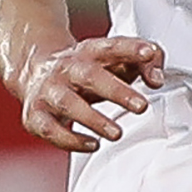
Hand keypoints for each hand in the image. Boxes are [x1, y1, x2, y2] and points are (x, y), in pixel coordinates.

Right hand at [16, 35, 166, 151]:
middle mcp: (66, 68)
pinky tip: (93, 144)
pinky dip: (71, 140)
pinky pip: (51, 129)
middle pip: (90, 75)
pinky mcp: (36, 115)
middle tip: (141, 106)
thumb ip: (143, 63)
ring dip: (93, 119)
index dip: (130, 49)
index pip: (111, 46)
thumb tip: (157, 79)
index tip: (149, 54)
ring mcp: (48, 91)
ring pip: (68, 103)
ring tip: (117, 133)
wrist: (34, 73)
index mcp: (88, 52)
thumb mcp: (113, 61)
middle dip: (116, 91)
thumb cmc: (85, 71)